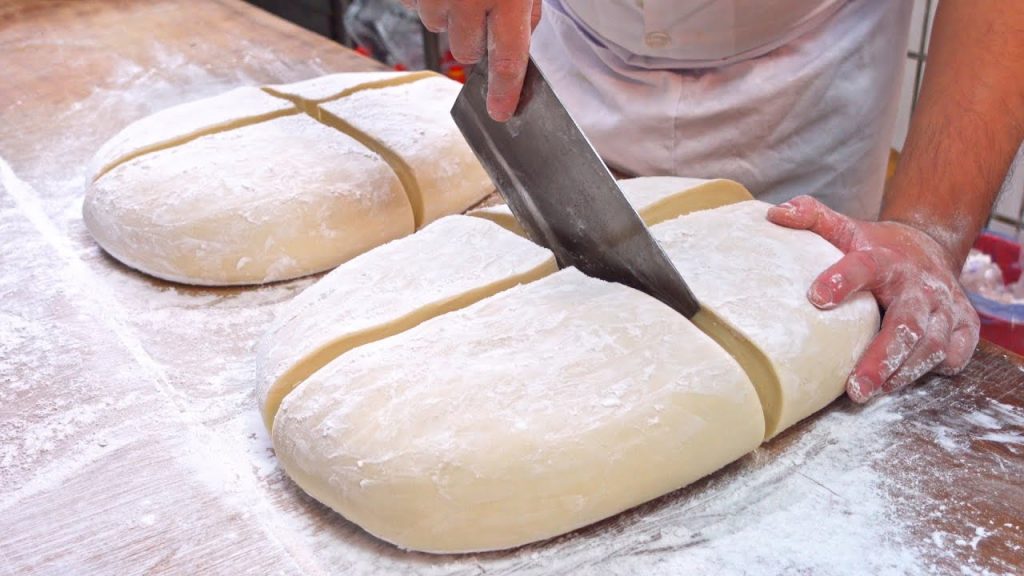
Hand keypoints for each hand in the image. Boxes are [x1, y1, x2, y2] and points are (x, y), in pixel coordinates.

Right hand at [402, 0, 541, 121]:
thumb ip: (523, 11)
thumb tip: (517, 42)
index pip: (506, 59)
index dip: (504, 91)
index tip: (500, 112)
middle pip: (466, 51)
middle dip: (474, 38)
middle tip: (482, 9)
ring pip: (437, 26)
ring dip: (448, 13)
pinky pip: (413, 4)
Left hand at [767, 195, 979, 402]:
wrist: (927, 246)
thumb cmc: (875, 248)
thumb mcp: (844, 229)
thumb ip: (812, 217)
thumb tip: (776, 214)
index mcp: (887, 260)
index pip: (866, 266)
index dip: (842, 279)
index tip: (816, 298)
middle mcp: (920, 284)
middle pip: (907, 324)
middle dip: (881, 357)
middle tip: (855, 386)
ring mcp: (945, 306)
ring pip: (932, 344)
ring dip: (903, 371)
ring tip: (872, 392)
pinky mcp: (964, 324)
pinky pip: (957, 353)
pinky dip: (937, 368)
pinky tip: (908, 380)